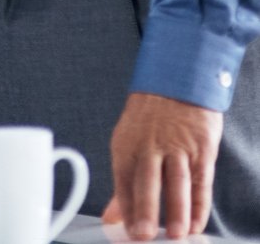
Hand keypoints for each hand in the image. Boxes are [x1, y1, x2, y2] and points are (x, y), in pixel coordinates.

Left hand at [101, 91, 222, 239]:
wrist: (176, 84)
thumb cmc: (148, 122)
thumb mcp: (128, 146)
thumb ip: (124, 186)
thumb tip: (112, 218)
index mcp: (125, 147)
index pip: (123, 182)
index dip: (124, 209)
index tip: (125, 233)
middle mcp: (149, 147)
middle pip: (146, 182)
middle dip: (145, 210)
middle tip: (142, 236)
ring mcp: (176, 148)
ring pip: (176, 182)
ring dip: (176, 210)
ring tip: (176, 235)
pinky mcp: (201, 150)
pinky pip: (200, 181)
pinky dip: (199, 204)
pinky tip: (196, 223)